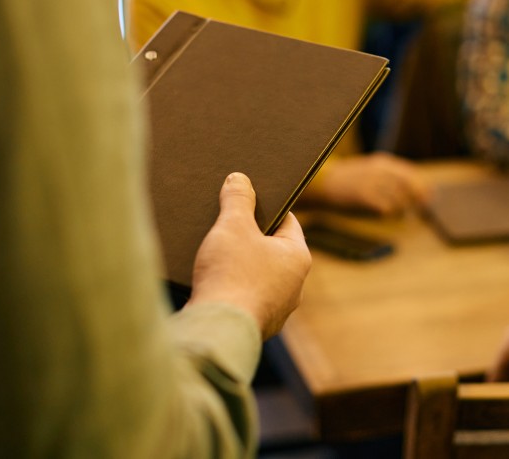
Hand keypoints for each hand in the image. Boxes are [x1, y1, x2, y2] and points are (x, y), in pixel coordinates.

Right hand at [187, 173, 311, 339]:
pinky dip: (230, 287)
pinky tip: (210, 279)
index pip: (287, 222)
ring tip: (216, 249)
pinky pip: (244, 297)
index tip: (251, 196)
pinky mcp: (254, 325)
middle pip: (272, 250)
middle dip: (250, 235)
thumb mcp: (233, 226)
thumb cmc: (232, 274)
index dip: (268, 206)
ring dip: (239, 263)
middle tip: (229, 221)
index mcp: (298, 258)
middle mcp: (294, 286)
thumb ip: (238, 199)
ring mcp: (275, 309)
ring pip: (258, 276)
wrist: (218, 330)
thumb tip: (240, 178)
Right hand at [306, 152, 428, 215]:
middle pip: (408, 187)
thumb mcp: (371, 170)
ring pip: (399, 199)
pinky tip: (383, 213)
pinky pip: (385, 208)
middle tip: (421, 208)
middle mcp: (379, 171)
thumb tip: (416, 190)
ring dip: (402, 208)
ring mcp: (371, 183)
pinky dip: (388, 213)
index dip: (422, 187)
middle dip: (417, 199)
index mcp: (383, 163)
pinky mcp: (363, 196)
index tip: (427, 198)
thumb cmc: (350, 180)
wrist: (324, 183)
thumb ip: (391, 178)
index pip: (411, 175)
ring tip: (398, 212)